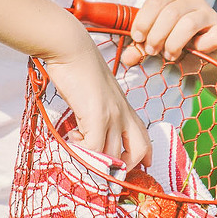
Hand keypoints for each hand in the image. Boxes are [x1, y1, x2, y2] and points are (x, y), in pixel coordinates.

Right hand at [44, 22, 151, 169]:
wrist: (71, 49)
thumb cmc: (79, 70)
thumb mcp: (97, 94)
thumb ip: (99, 112)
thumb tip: (87, 133)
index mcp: (125, 108)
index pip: (145, 138)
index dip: (145, 157)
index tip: (140, 167)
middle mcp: (124, 114)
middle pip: (137, 152)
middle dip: (122, 167)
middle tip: (101, 167)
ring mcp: (112, 115)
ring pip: (113, 156)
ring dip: (95, 159)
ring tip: (78, 145)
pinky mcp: (97, 115)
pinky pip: (93, 148)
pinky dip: (81, 150)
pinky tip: (72, 137)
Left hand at [120, 0, 216, 68]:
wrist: (206, 46)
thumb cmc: (177, 39)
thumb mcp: (156, 40)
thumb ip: (140, 47)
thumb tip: (127, 58)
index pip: (154, 2)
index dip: (143, 21)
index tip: (138, 38)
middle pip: (170, 13)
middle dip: (157, 35)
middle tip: (152, 51)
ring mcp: (208, 12)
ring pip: (187, 23)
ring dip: (174, 43)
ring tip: (169, 55)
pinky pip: (213, 35)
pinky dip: (202, 45)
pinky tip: (196, 50)